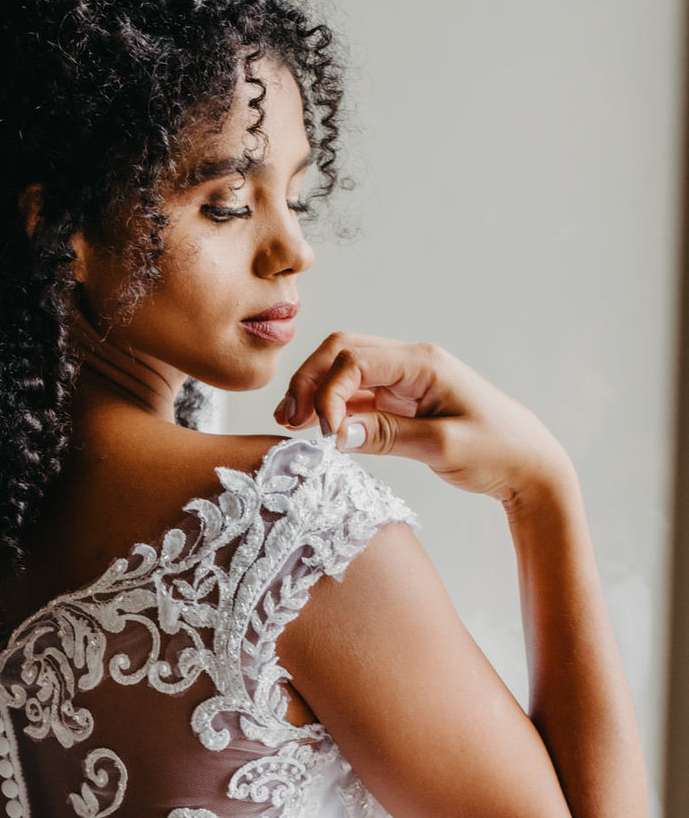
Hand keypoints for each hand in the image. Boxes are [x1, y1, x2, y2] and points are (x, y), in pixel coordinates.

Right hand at [274, 332, 574, 511]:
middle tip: (287, 422)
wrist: (530, 465)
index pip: (354, 360)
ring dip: (314, 393)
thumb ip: (387, 435)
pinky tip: (317, 429)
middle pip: (341, 352)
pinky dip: (331, 407)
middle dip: (308, 382)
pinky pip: (357, 394)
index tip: (325, 435)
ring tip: (291, 425)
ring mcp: (405, 380)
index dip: (326, 392)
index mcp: (424, 363)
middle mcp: (411, 363)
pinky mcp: (403, 401)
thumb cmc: (498, 452)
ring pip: (343, 370)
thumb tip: (336, 432)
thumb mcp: (443, 447)